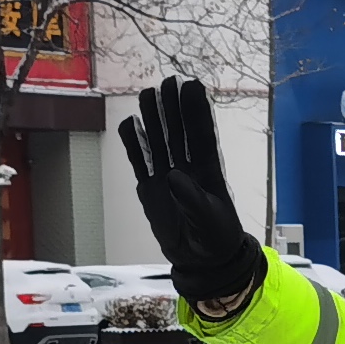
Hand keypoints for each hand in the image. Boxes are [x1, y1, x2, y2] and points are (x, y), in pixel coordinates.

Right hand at [117, 77, 265, 308]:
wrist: (201, 261)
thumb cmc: (214, 239)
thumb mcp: (209, 222)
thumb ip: (193, 200)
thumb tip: (174, 175)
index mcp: (209, 171)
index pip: (202, 136)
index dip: (197, 112)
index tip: (193, 86)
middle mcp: (187, 168)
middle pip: (179, 131)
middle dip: (174, 108)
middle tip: (169, 82)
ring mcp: (167, 176)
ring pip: (159, 141)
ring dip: (154, 119)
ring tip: (148, 94)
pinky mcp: (150, 188)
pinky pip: (141, 161)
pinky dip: (135, 144)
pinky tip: (130, 123)